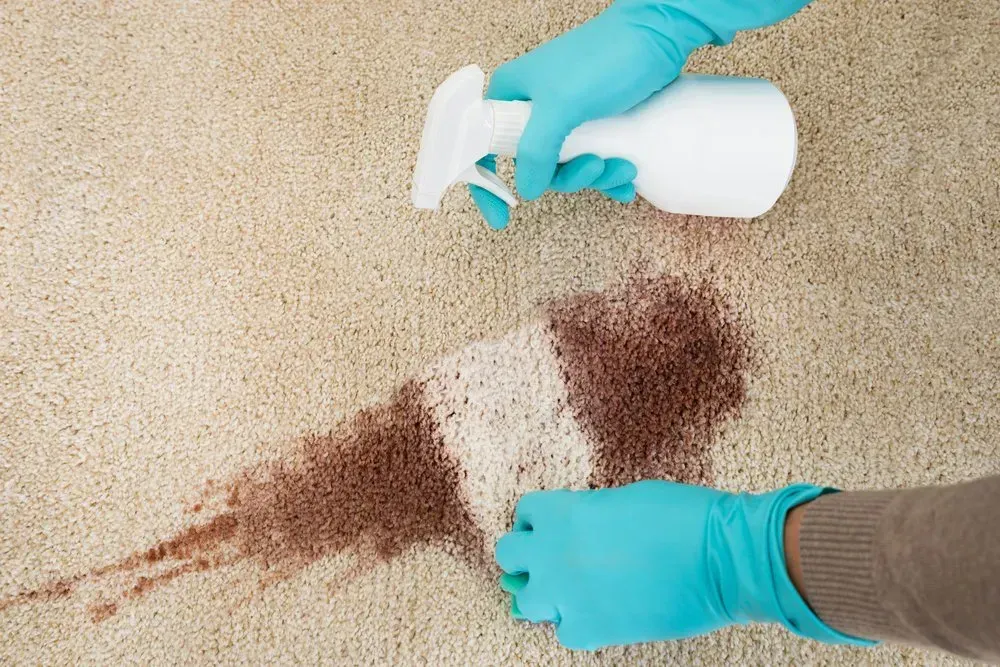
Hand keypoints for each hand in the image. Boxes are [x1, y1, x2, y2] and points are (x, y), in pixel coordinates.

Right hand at [470, 0, 815, 229]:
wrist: (660, 35)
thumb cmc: (605, 58)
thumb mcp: (562, 106)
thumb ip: (536, 150)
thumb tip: (526, 190)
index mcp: (512, 96)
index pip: (483, 147)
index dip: (487, 185)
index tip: (501, 219)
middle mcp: (535, 108)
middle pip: (536, 166)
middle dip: (568, 177)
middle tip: (594, 166)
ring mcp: (567, 117)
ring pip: (568, 167)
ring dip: (597, 176)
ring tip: (624, 166)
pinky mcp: (597, 122)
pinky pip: (593, 161)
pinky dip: (610, 174)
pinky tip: (629, 176)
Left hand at [494, 481, 872, 650]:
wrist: (723, 558)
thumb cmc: (684, 517)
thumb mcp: (625, 499)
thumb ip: (588, 514)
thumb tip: (577, 530)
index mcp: (564, 512)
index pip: (524, 514)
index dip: (541, 521)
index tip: (554, 529)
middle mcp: (553, 552)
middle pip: (507, 555)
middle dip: (528, 556)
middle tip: (555, 560)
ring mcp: (567, 594)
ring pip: (524, 600)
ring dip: (544, 594)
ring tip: (573, 590)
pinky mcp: (589, 629)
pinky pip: (563, 631)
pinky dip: (577, 623)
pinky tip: (602, 611)